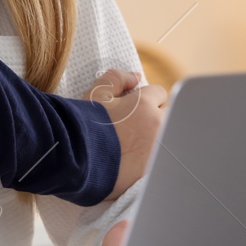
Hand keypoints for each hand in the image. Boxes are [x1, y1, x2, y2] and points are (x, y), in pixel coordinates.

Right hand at [90, 70, 166, 199]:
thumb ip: (117, 78)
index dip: (145, 97)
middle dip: (155, 114)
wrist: (77, 159)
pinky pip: (157, 156)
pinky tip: (130, 157)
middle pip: (167, 114)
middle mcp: (157, 125)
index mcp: (145, 104)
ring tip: (131, 141)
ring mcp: (157, 149)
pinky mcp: (151, 168)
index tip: (132, 105)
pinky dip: (148, 155)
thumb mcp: (96, 93)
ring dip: (154, 134)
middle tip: (133, 122)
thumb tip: (135, 76)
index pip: (159, 92)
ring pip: (164, 135)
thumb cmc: (84, 123)